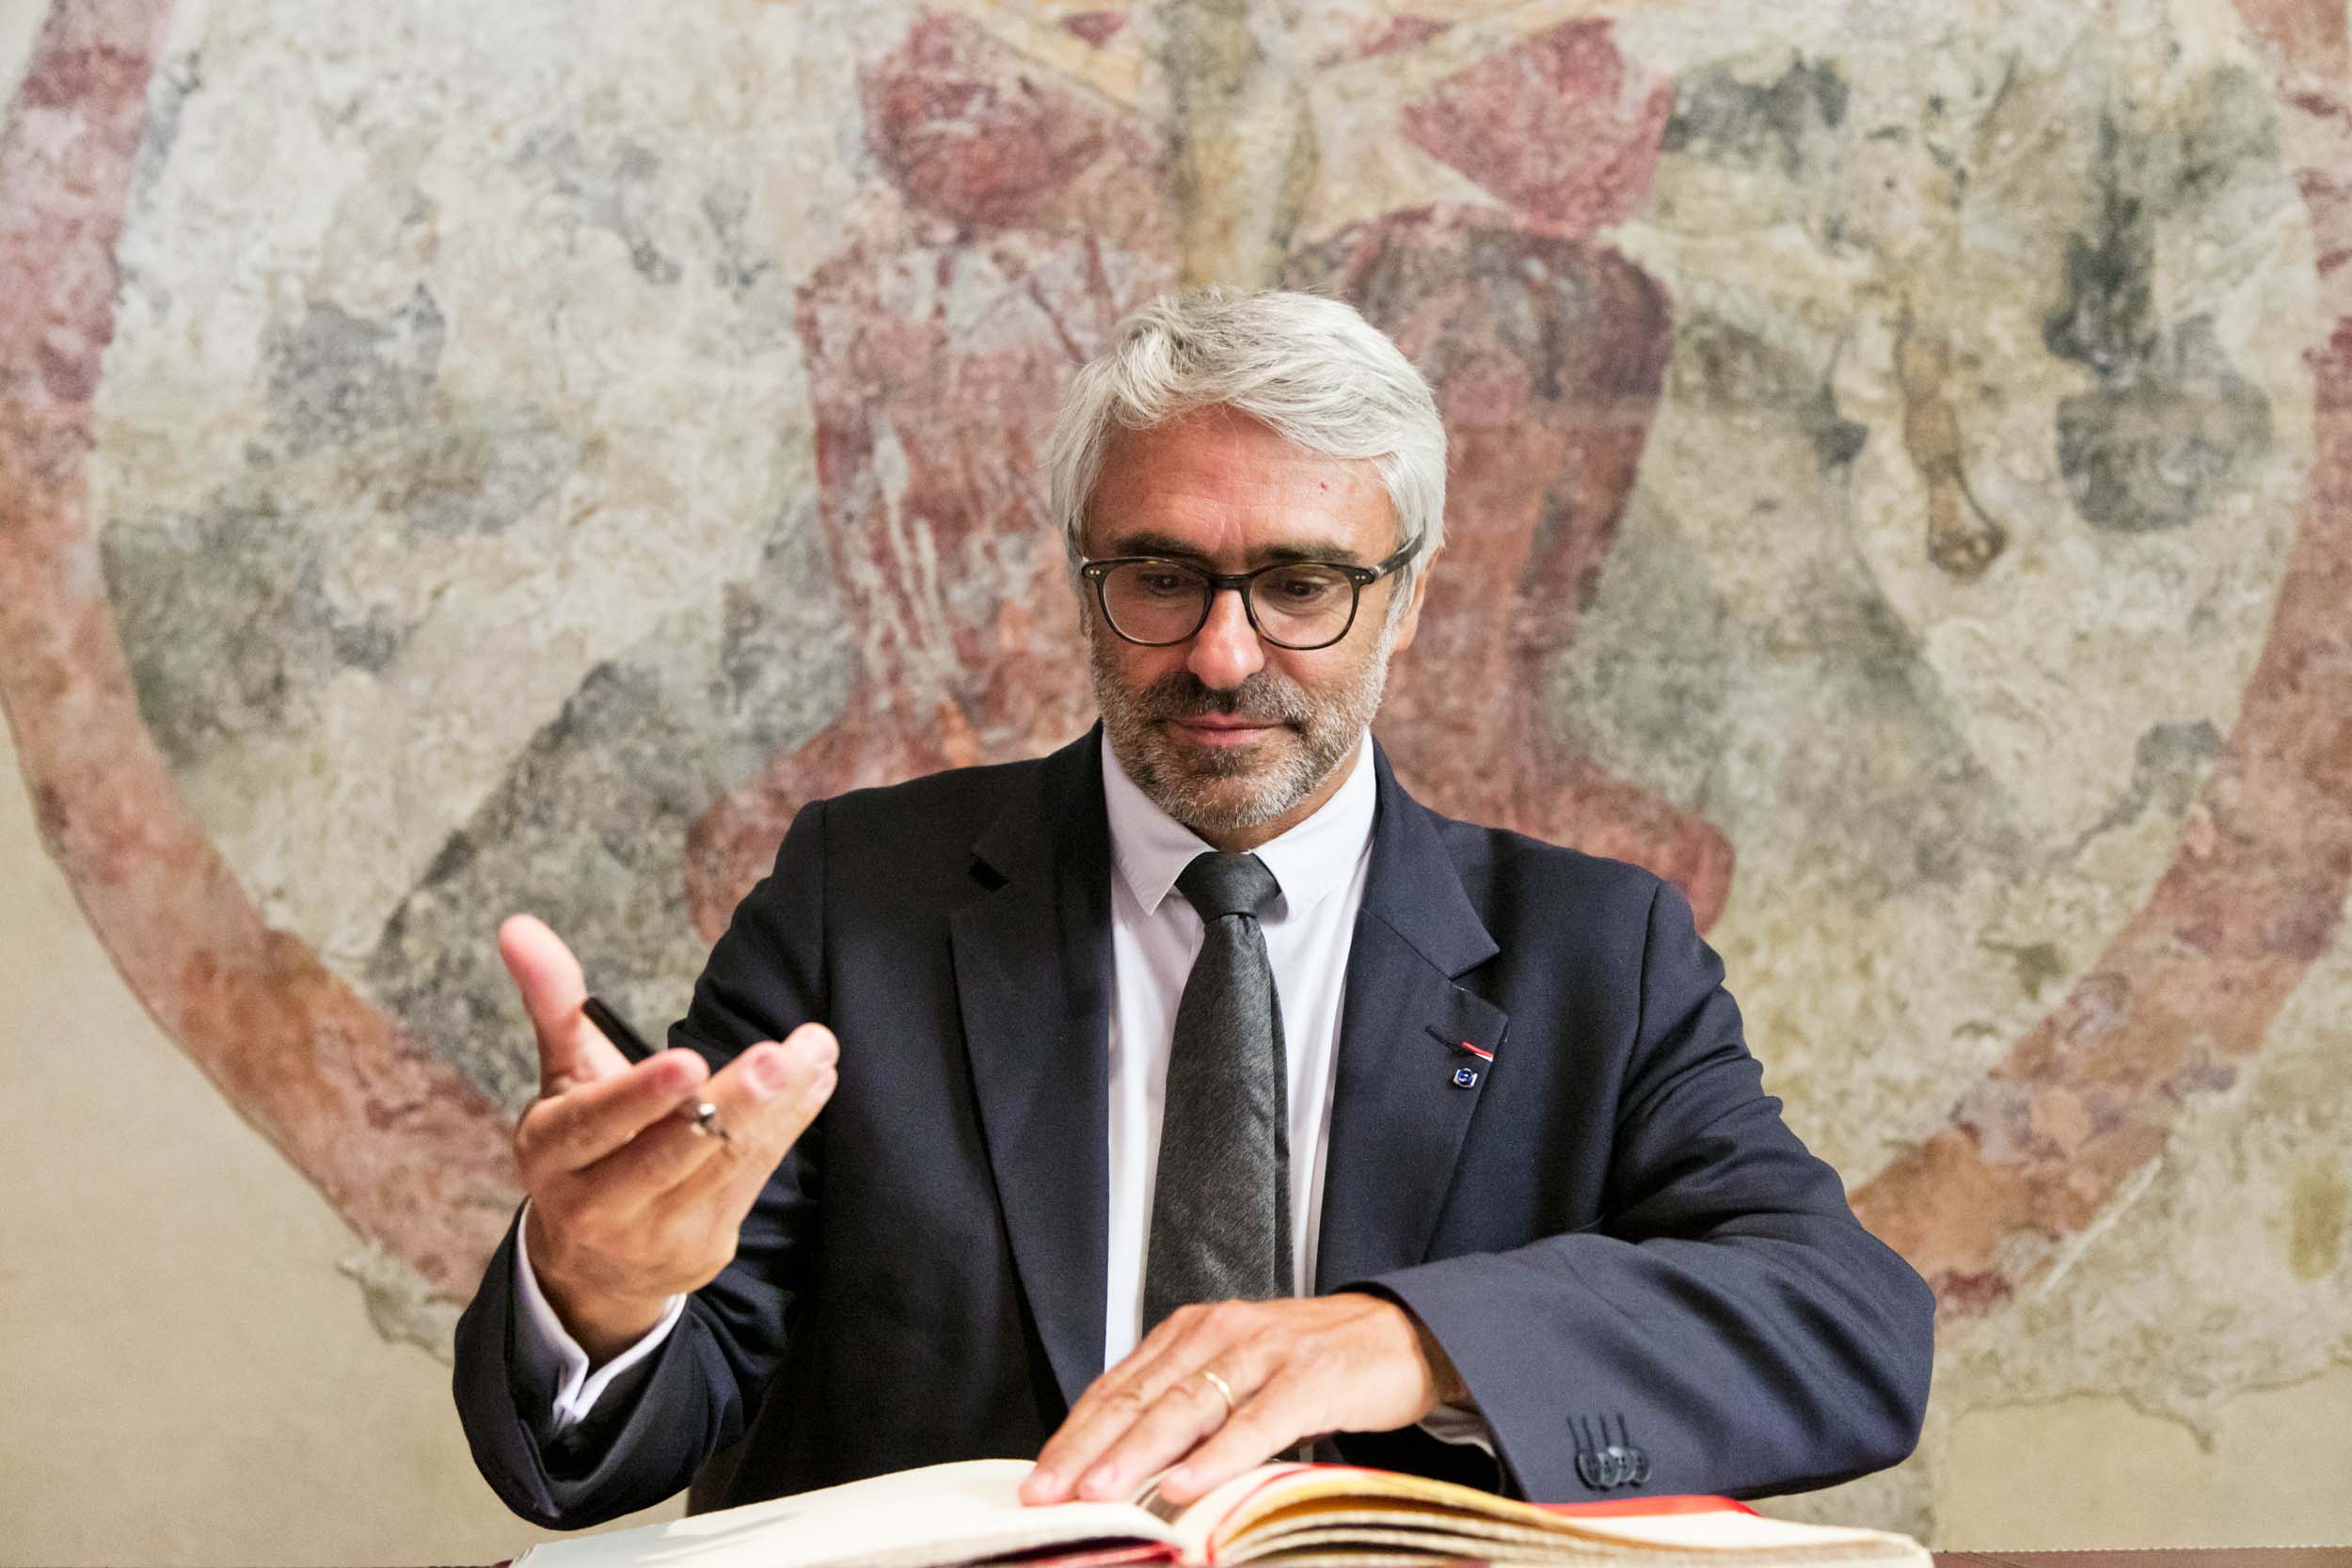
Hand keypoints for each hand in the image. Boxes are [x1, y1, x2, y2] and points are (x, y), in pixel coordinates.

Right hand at [500, 913, 837, 1361]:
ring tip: (815, 1052)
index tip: (689, 1061)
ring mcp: (656, 1233)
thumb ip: (554, 1002)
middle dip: (731, 1104)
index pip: (595, 1124)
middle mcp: (598, 1202)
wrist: (592, 1266)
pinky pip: (754, 1180)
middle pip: (670, 1153)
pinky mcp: (706, 1245)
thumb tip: (517, 926)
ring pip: (725, 1165)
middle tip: (780, 1058)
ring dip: (780, 1107)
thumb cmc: (583, 1146)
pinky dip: (790, 1127)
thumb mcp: (565, 1076)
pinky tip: (818, 1082)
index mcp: (553, 1152)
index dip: (640, 1096)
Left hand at [1020, 1293, 1468, 1507]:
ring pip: (1186, 1408)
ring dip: (1135, 1454)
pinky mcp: (1309, 1379)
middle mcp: (1219, 1333)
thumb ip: (1184, 1406)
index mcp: (1192, 1331)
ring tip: (1099, 1492)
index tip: (1037, 1478)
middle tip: (1047, 1492)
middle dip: (1087, 1448)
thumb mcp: (1237, 1373)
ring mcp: (1264, 1354)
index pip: (1118, 1386)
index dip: (1074, 1433)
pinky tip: (1183, 1485)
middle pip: (1139, 1397)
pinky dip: (1215, 1457)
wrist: (1401, 1334)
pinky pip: (1255, 1424)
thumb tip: (1118, 1464)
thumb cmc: (1310, 1363)